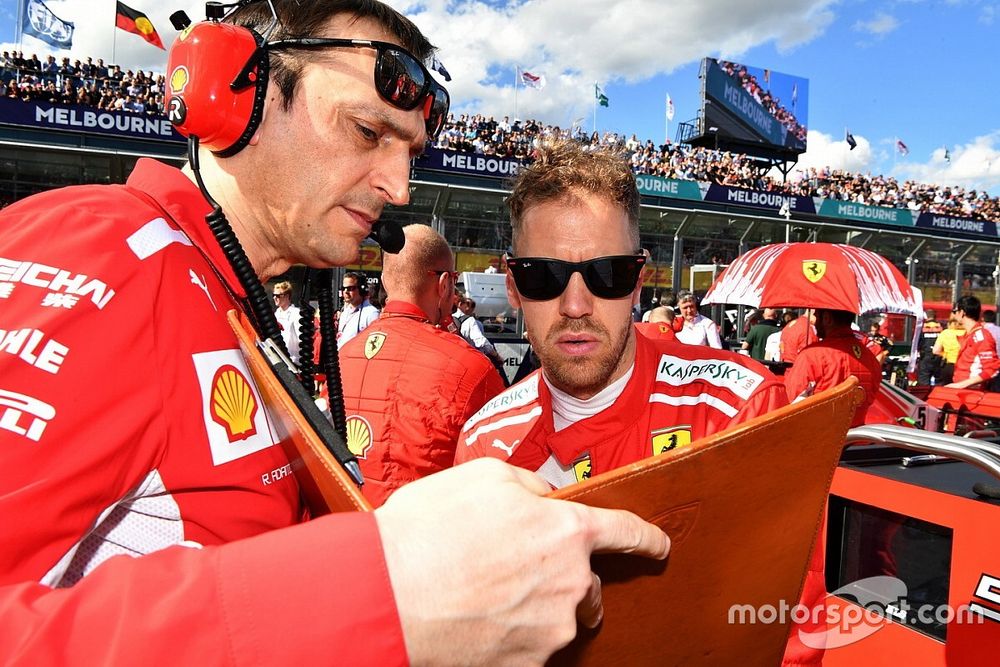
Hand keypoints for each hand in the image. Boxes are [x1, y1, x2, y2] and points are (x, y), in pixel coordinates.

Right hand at [374, 458, 669, 665]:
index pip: (627, 532)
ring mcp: (549, 631)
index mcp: (566, 531)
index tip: (658, 546)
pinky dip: (510, 636)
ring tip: (485, 595)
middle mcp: (569, 584)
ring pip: (558, 618)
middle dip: (565, 578)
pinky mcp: (525, 666)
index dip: (647, 538)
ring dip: (535, 607)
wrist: (384, 595)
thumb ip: (529, 484)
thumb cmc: (427, 532)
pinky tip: (476, 620)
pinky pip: (530, 648)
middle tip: (515, 570)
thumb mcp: (483, 476)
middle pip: (587, 585)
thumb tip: (541, 498)